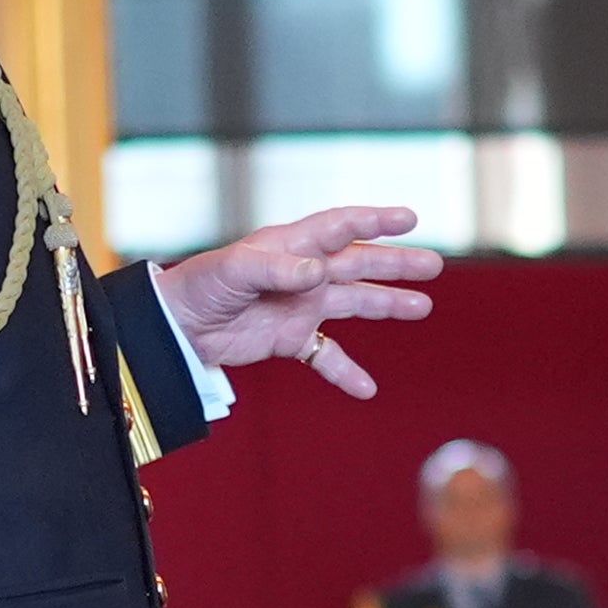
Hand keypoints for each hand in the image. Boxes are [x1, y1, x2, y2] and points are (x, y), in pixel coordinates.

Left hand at [153, 203, 443, 399]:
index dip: (375, 221)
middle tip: (432, 265)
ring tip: (422, 307)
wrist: (174, 326)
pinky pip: (325, 354)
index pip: (341, 227)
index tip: (408, 218)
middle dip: (395, 264)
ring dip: (386, 304)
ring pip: (353, 303)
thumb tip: (319, 272)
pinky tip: (366, 389)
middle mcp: (302, 273)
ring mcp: (299, 306)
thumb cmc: (199, 286)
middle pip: (358, 265)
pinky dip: (345, 371)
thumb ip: (279, 269)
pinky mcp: (289, 338)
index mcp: (291, 246)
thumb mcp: (236, 270)